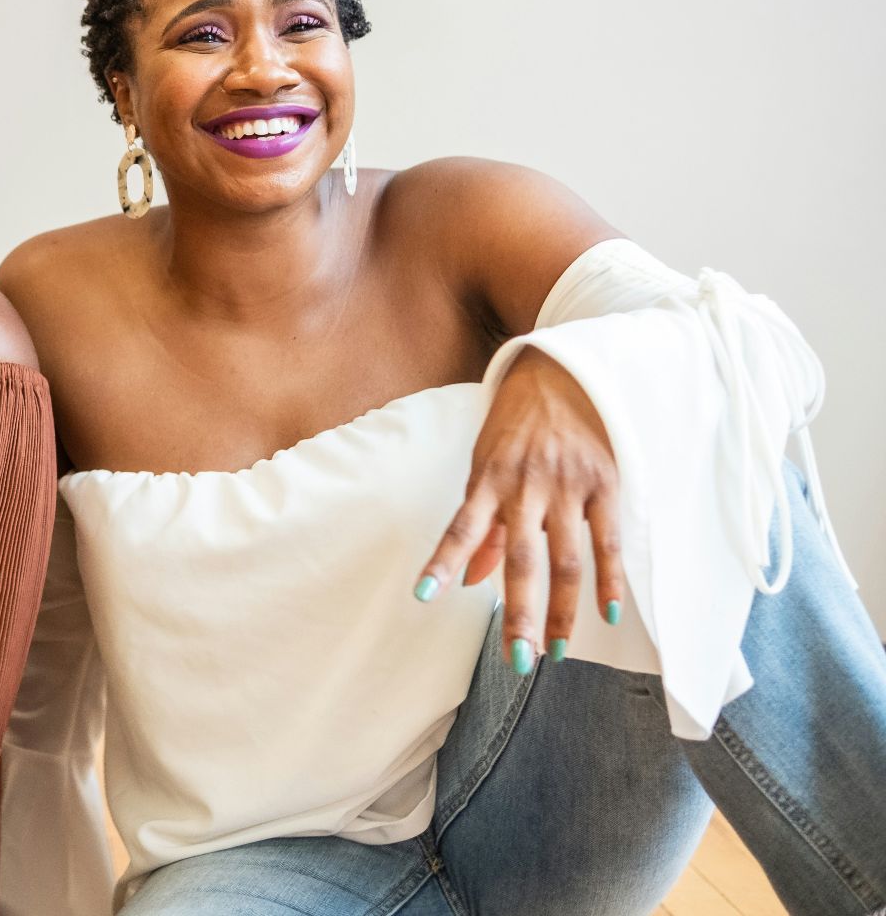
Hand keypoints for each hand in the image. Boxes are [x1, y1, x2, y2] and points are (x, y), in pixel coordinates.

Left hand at [417, 349, 622, 672]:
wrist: (563, 372)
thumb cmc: (515, 427)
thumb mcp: (486, 464)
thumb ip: (482, 524)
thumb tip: (471, 581)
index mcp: (489, 480)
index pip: (460, 528)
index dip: (443, 562)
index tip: (424, 595)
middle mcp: (527, 486)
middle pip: (521, 560)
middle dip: (520, 614)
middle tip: (517, 661)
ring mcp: (569, 486)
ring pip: (567, 560)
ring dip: (562, 610)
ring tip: (555, 651)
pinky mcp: (605, 484)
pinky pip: (608, 540)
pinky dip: (609, 578)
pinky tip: (607, 613)